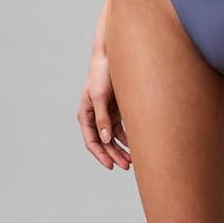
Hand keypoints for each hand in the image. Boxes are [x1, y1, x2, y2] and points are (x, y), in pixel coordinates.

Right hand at [79, 44, 130, 169]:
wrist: (113, 55)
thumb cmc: (102, 73)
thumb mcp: (100, 96)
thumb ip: (102, 118)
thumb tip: (106, 140)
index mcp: (85, 114)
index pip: (91, 141)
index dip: (101, 155)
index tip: (111, 166)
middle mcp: (95, 116)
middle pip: (104, 142)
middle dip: (114, 155)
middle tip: (127, 166)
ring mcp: (107, 113)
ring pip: (114, 138)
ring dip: (122, 149)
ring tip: (133, 160)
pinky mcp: (118, 109)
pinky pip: (123, 128)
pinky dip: (129, 137)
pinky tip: (138, 144)